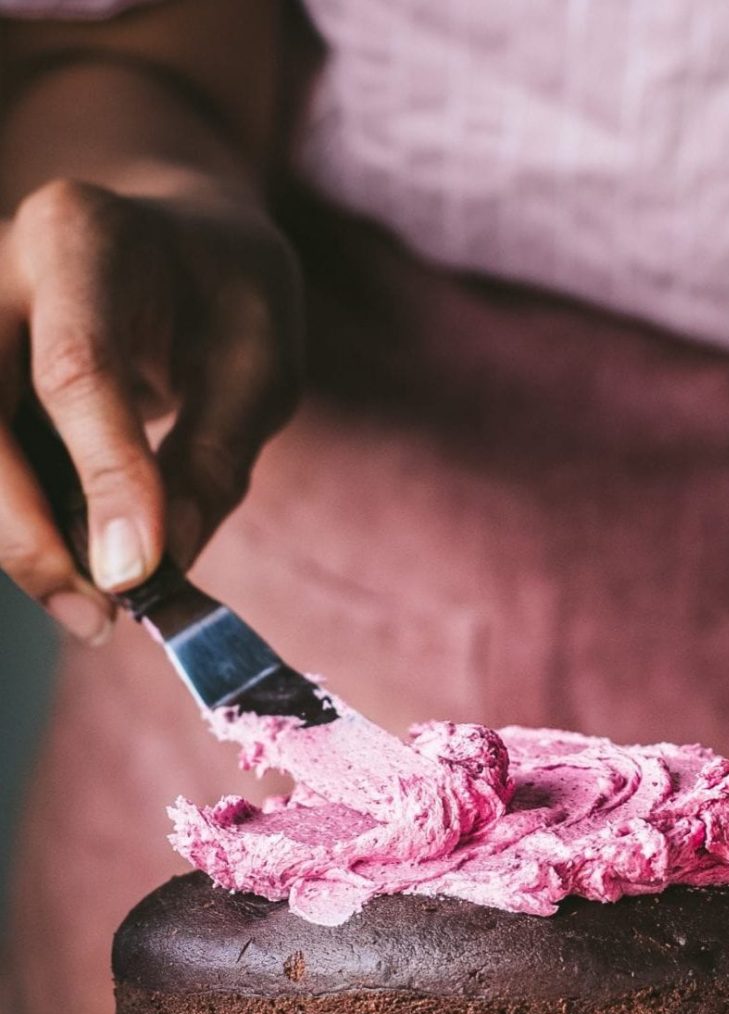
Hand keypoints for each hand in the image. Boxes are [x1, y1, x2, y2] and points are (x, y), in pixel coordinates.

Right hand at [0, 175, 301, 642]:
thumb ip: (213, 458)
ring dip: (17, 538)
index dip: (103, 479)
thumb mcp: (260, 364)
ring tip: (91, 604)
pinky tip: (70, 554)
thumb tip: (161, 564)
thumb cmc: (227, 296)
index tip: (134, 575)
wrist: (173, 235)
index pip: (78, 370)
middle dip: (29, 533)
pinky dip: (18, 518)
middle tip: (98, 617)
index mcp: (86, 238)